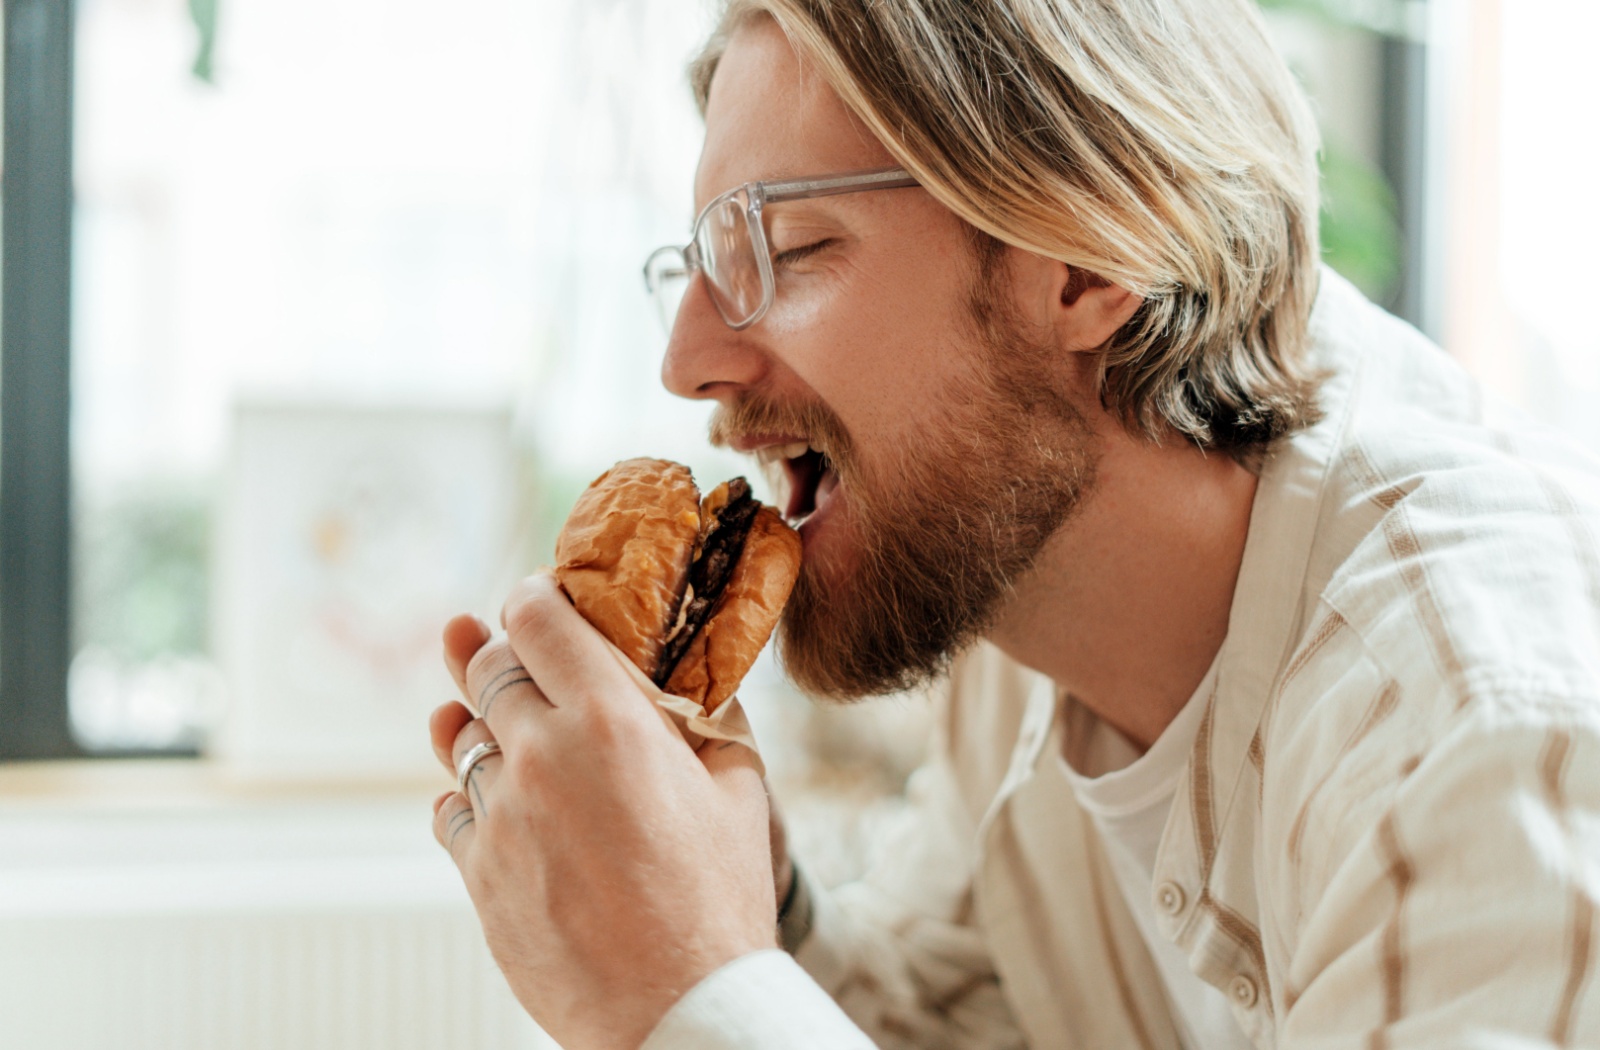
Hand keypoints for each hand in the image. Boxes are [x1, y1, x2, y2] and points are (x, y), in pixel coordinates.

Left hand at [428, 574, 777, 1049]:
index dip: (530, 597)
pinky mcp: (476, 871)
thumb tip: (692, 677)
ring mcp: (500, 814)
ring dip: (483, 726)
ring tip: (509, 732)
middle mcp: (543, 753)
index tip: (535, 598)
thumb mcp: (738, 788)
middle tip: (521, 659)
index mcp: (612, 719)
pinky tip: (498, 802)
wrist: (674, 1009)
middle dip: (500, 653)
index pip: (536, 618)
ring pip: (462, 738)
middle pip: (486, 668)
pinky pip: (451, 809)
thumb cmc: (718, 901)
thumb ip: (707, 717)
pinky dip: (470, 796)